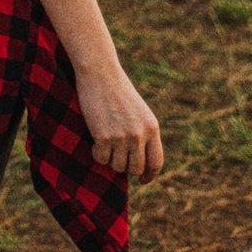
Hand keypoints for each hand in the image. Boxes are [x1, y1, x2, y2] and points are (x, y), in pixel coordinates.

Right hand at [75, 65, 163, 182]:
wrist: (100, 72)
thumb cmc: (117, 89)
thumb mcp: (138, 111)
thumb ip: (143, 134)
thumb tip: (140, 165)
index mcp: (152, 127)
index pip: (156, 162)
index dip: (149, 175)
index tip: (142, 180)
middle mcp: (139, 134)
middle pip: (135, 168)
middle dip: (125, 166)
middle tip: (116, 154)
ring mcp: (122, 137)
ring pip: (117, 166)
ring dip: (110, 159)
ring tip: (105, 142)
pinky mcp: (104, 137)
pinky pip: (101, 159)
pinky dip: (97, 153)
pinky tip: (95, 141)